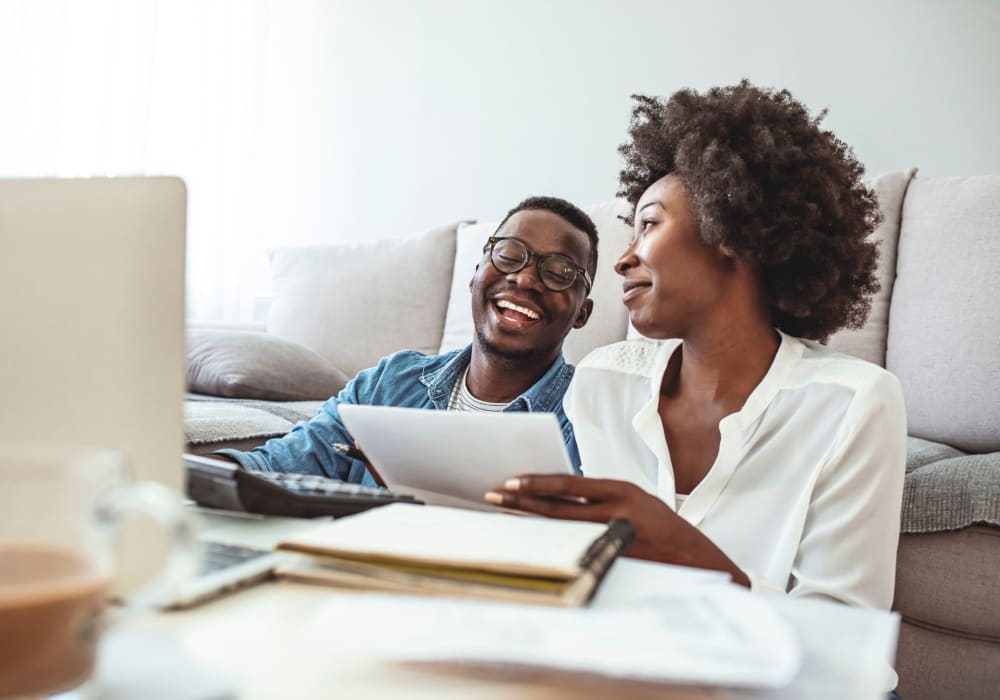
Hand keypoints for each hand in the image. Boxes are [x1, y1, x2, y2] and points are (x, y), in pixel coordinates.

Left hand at [485, 474, 748, 586]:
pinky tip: (528, 541)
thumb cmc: (661, 526)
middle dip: (522, 502)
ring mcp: (613, 540)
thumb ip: (600, 497)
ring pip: (560, 529)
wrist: (695, 558)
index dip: (538, 483)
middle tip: (494, 497)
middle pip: (558, 508)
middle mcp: (616, 514)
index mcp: (622, 491)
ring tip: (502, 516)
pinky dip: (548, 543)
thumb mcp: (635, 500)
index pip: (570, 484)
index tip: (512, 482)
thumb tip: (557, 493)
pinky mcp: (611, 561)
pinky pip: (572, 550)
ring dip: (529, 522)